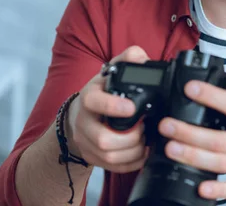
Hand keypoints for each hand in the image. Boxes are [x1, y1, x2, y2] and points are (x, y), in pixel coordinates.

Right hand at [66, 46, 150, 172]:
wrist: (80, 113)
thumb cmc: (102, 91)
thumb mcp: (111, 72)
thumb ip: (127, 60)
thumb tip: (141, 57)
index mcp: (89, 97)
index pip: (94, 102)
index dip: (112, 107)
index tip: (133, 108)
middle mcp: (83, 121)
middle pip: (102, 139)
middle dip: (129, 138)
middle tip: (143, 129)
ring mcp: (85, 141)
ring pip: (108, 156)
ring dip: (132, 152)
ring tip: (145, 141)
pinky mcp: (91, 156)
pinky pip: (112, 167)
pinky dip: (130, 163)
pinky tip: (142, 153)